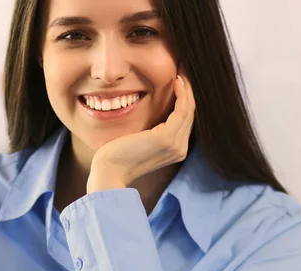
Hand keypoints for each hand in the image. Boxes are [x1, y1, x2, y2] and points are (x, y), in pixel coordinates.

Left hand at [87, 70, 195, 192]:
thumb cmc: (118, 155)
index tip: (179, 79)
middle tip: (184, 69)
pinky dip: (182, 93)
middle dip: (189, 90)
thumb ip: (151, 128)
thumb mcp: (139, 139)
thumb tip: (152, 108)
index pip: (185, 121)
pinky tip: (175, 80)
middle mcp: (180, 149)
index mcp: (175, 150)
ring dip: (187, 88)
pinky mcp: (167, 138)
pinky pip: (182, 109)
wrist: (110, 171)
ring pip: (189, 110)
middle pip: (190, 113)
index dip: (185, 99)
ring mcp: (175, 144)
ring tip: (181, 70)